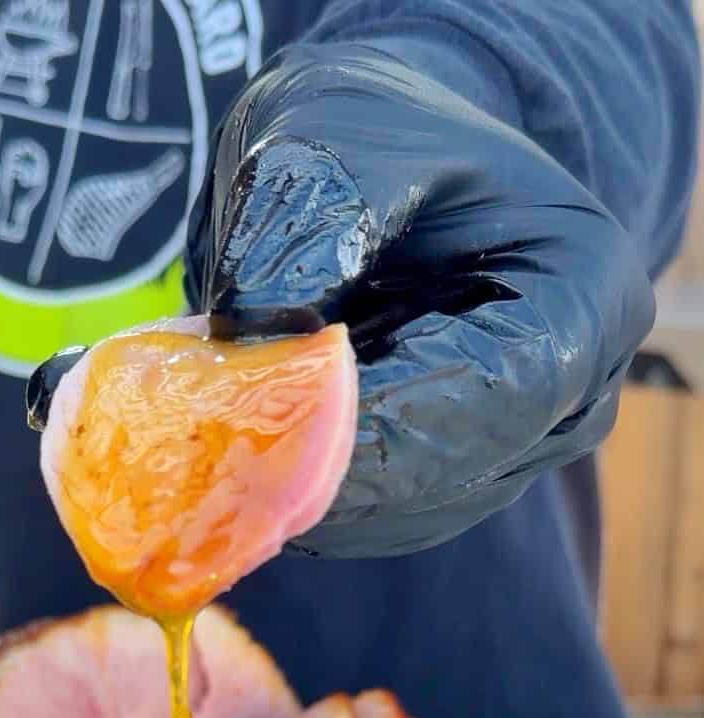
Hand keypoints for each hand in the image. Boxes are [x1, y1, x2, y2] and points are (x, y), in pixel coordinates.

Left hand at [184, 42, 654, 556]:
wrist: (388, 178)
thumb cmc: (381, 138)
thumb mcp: (338, 126)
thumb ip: (308, 210)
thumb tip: (255, 327)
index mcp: (581, 298)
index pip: (499, 390)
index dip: (387, 419)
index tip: (274, 418)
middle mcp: (566, 402)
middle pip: (445, 475)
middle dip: (322, 472)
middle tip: (210, 457)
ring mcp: (506, 460)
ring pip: (395, 516)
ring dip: (293, 494)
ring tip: (204, 446)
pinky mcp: (438, 492)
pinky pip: (364, 522)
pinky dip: (288, 500)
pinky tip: (223, 458)